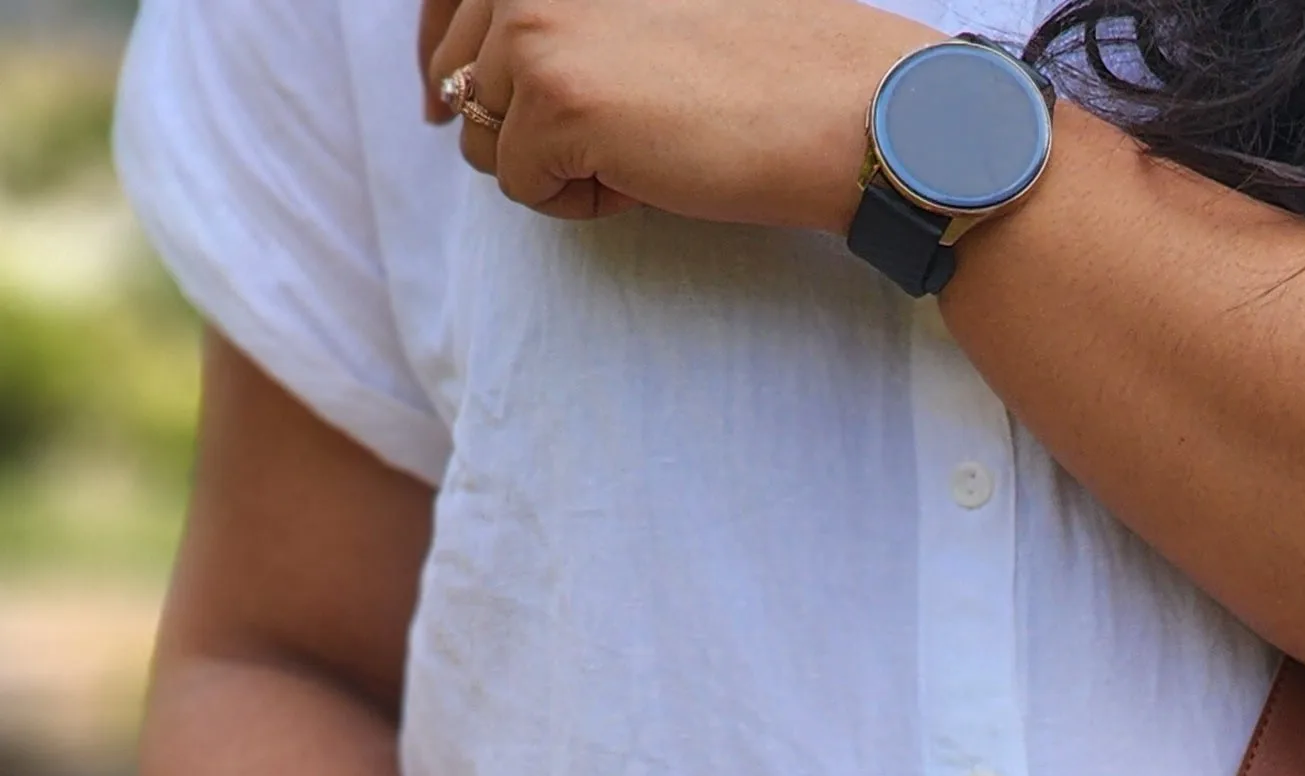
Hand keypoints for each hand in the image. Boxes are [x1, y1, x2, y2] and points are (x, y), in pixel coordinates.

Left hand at [418, 0, 915, 229]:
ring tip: (637, 150)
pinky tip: (643, 175)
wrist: (835, 103)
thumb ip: (562, 19)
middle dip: (519, 125)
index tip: (442, 106)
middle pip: (458, 77)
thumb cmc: (756, 68)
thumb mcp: (636, 13)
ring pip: (481, 135)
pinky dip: (577, 201)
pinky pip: (519, 185)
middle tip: (610, 138)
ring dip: (551, 164)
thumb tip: (462, 78)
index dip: (443, 63)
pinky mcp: (554, 98)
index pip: (444, 6)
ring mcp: (534, 26)